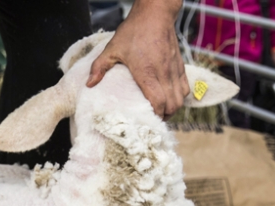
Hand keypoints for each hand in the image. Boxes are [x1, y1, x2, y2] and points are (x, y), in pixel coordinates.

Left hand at [86, 0, 189, 118]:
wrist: (156, 13)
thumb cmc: (134, 31)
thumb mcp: (112, 48)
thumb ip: (99, 67)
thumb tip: (89, 84)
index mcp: (147, 73)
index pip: (158, 102)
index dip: (155, 115)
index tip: (146, 122)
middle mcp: (164, 73)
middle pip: (172, 105)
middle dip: (164, 116)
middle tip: (152, 120)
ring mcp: (174, 69)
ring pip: (180, 98)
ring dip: (172, 108)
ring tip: (161, 112)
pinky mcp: (180, 65)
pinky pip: (185, 87)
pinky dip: (179, 97)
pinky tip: (169, 99)